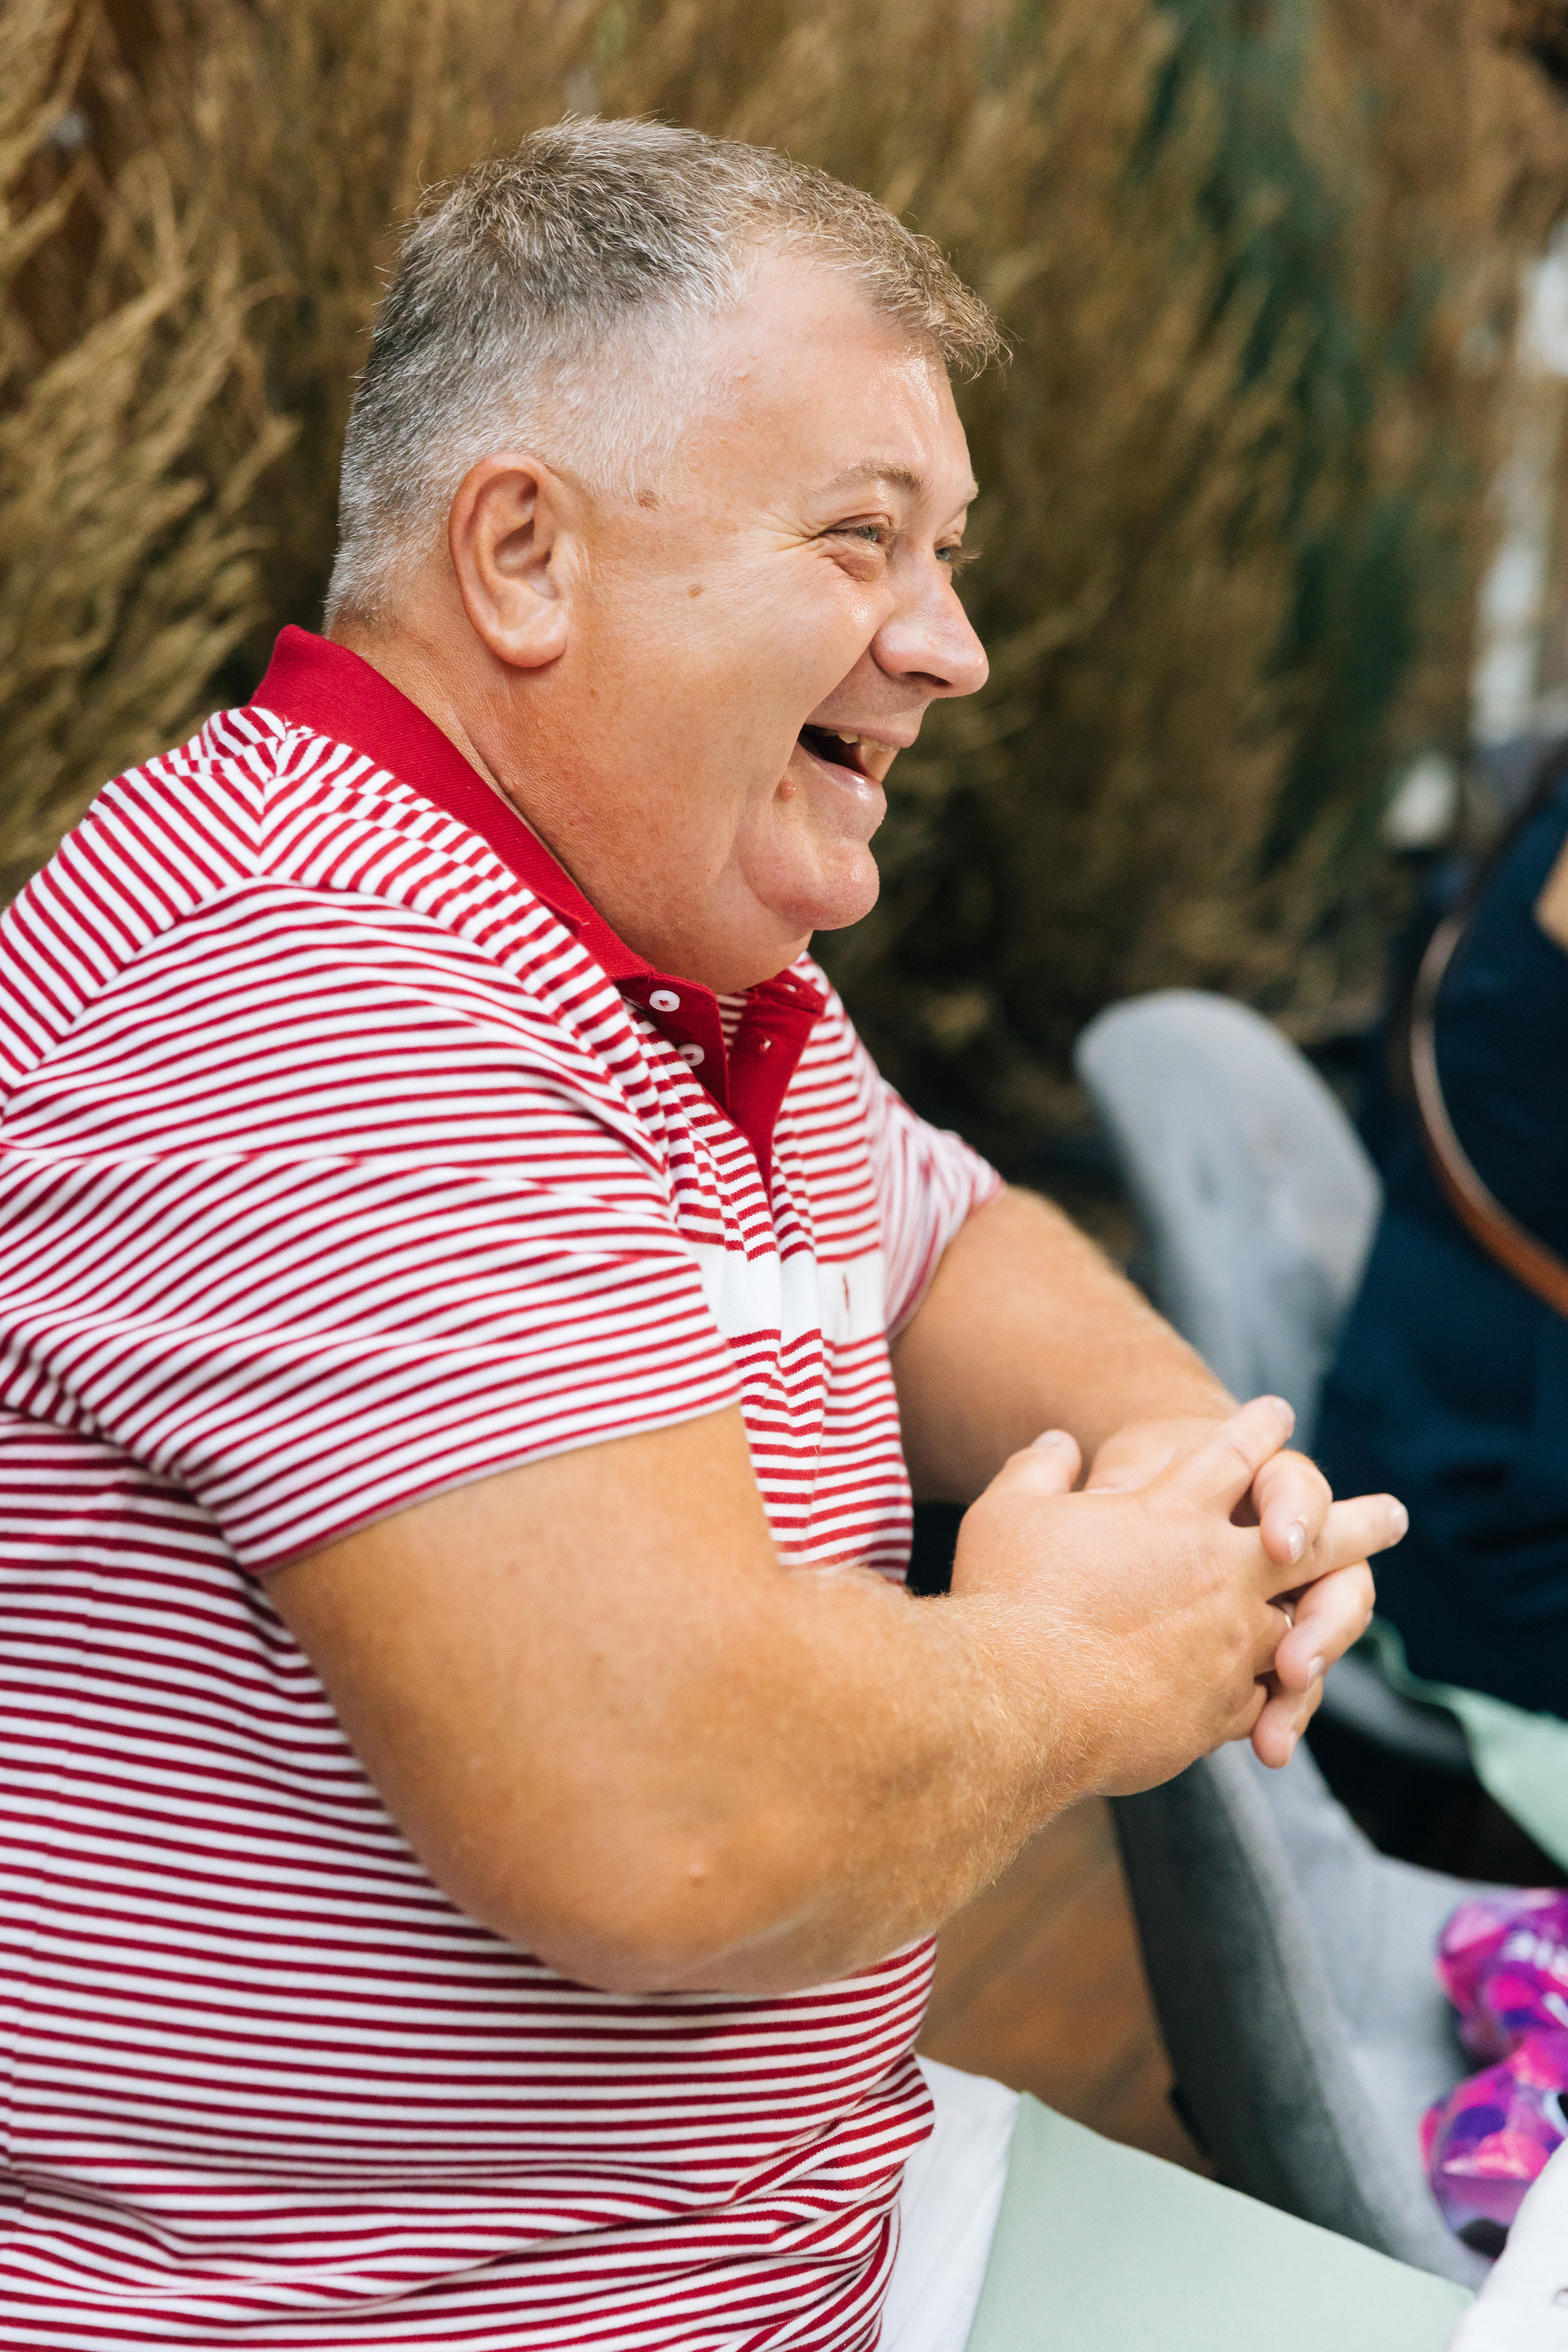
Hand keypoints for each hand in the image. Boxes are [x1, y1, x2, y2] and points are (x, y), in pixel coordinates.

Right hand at [950, 1397, 1397, 1792]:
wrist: (1020, 1703)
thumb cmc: (1010, 1598)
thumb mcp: (1009, 1511)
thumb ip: (1040, 1470)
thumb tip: (1058, 1445)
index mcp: (1173, 1511)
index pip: (1232, 1453)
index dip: (1258, 1428)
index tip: (1278, 1411)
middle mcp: (1221, 1572)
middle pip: (1314, 1534)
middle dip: (1356, 1519)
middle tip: (1395, 1514)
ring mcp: (1231, 1643)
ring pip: (1303, 1618)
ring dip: (1332, 1611)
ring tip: (1350, 1603)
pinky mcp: (1220, 1708)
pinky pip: (1264, 1690)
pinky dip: (1273, 1682)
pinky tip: (1275, 1684)